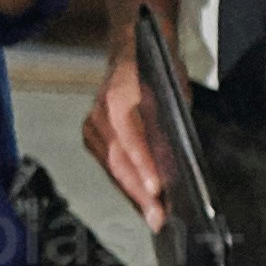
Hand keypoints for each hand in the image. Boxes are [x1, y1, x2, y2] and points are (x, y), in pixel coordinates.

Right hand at [83, 43, 171, 228]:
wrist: (131, 48)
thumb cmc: (156, 68)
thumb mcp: (174, 92)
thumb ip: (170, 126)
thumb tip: (175, 164)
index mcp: (119, 97)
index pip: (131, 140)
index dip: (143, 167)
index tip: (155, 191)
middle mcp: (101, 112)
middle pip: (118, 161)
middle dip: (138, 193)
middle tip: (157, 217)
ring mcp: (93, 124)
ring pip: (111, 167)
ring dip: (131, 192)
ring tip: (150, 214)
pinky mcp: (91, 134)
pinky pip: (106, 164)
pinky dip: (123, 181)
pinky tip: (136, 197)